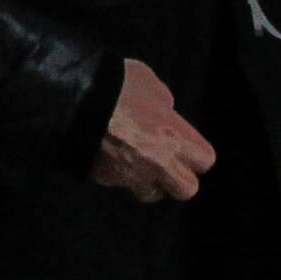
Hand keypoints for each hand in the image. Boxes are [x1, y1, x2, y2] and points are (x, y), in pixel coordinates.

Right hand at [87, 59, 213, 202]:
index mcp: (175, 138)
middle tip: (168, 160)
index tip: (186, 144)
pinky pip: (119, 183)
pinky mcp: (104, 179)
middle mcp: (158, 164)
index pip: (206, 161)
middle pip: (187, 189)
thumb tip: (164, 113)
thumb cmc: (118, 85)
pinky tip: (110, 154)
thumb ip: (164, 105)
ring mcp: (130, 175)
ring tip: (138, 162)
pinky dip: (118, 173)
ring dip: (149, 181)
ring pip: (151, 194)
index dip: (196, 153)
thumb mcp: (151, 85)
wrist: (74, 99)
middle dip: (179, 177)